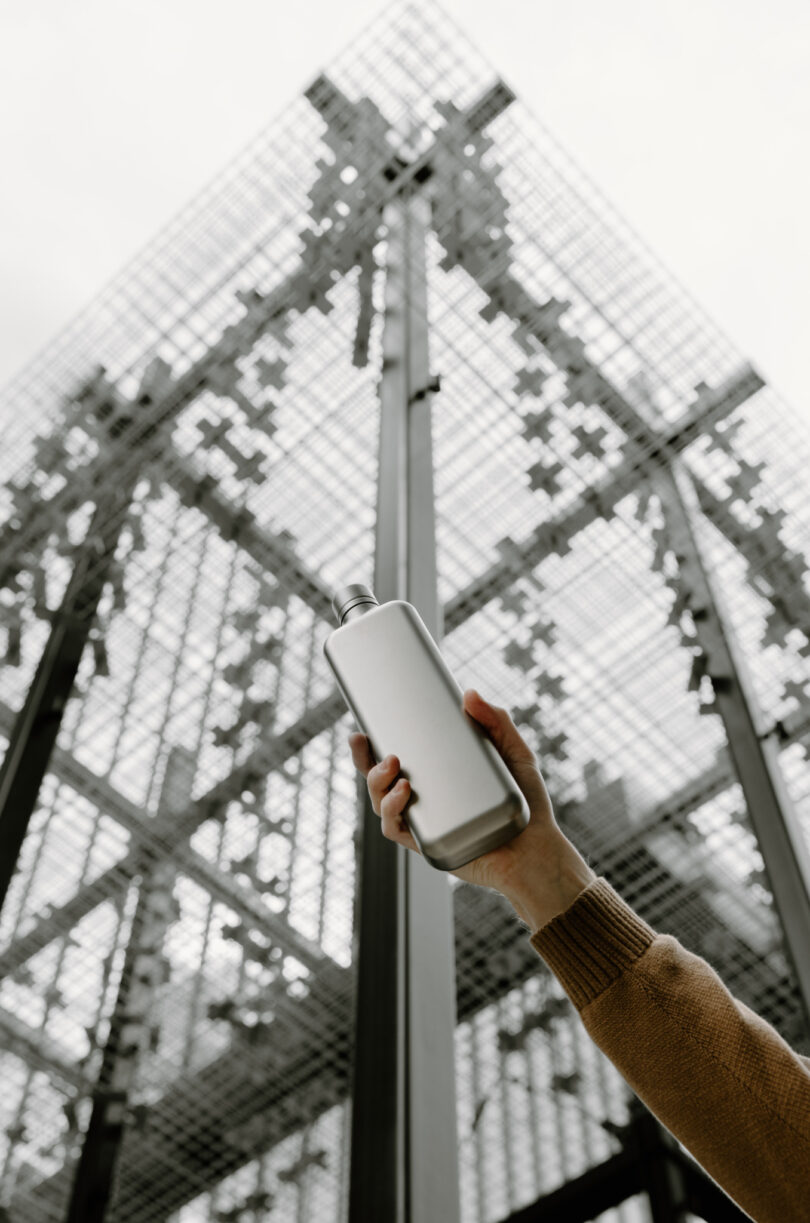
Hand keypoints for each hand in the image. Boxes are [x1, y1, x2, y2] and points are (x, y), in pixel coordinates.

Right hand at [348, 689, 594, 928]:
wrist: (538, 851)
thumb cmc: (528, 803)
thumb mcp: (514, 753)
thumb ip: (496, 722)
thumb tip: (468, 693)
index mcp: (439, 775)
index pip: (398, 755)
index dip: (372, 745)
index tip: (363, 727)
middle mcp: (426, 798)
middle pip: (378, 778)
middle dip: (362, 759)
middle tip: (365, 740)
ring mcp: (424, 821)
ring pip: (380, 801)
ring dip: (376, 781)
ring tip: (394, 764)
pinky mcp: (427, 843)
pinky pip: (395, 828)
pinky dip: (391, 809)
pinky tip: (405, 792)